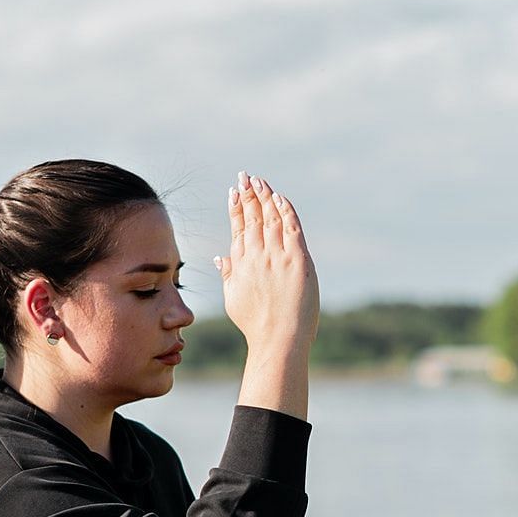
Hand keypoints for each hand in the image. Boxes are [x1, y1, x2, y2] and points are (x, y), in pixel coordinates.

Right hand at [215, 172, 318, 358]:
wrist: (277, 340)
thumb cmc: (256, 325)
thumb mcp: (234, 299)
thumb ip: (228, 274)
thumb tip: (220, 257)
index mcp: (240, 265)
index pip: (237, 228)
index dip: (235, 208)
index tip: (233, 191)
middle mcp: (256, 257)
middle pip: (252, 218)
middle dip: (248, 195)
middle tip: (245, 176)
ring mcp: (277, 257)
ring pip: (270, 218)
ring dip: (265, 197)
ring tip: (260, 182)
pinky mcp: (297, 260)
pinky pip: (291, 228)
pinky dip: (285, 211)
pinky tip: (280, 198)